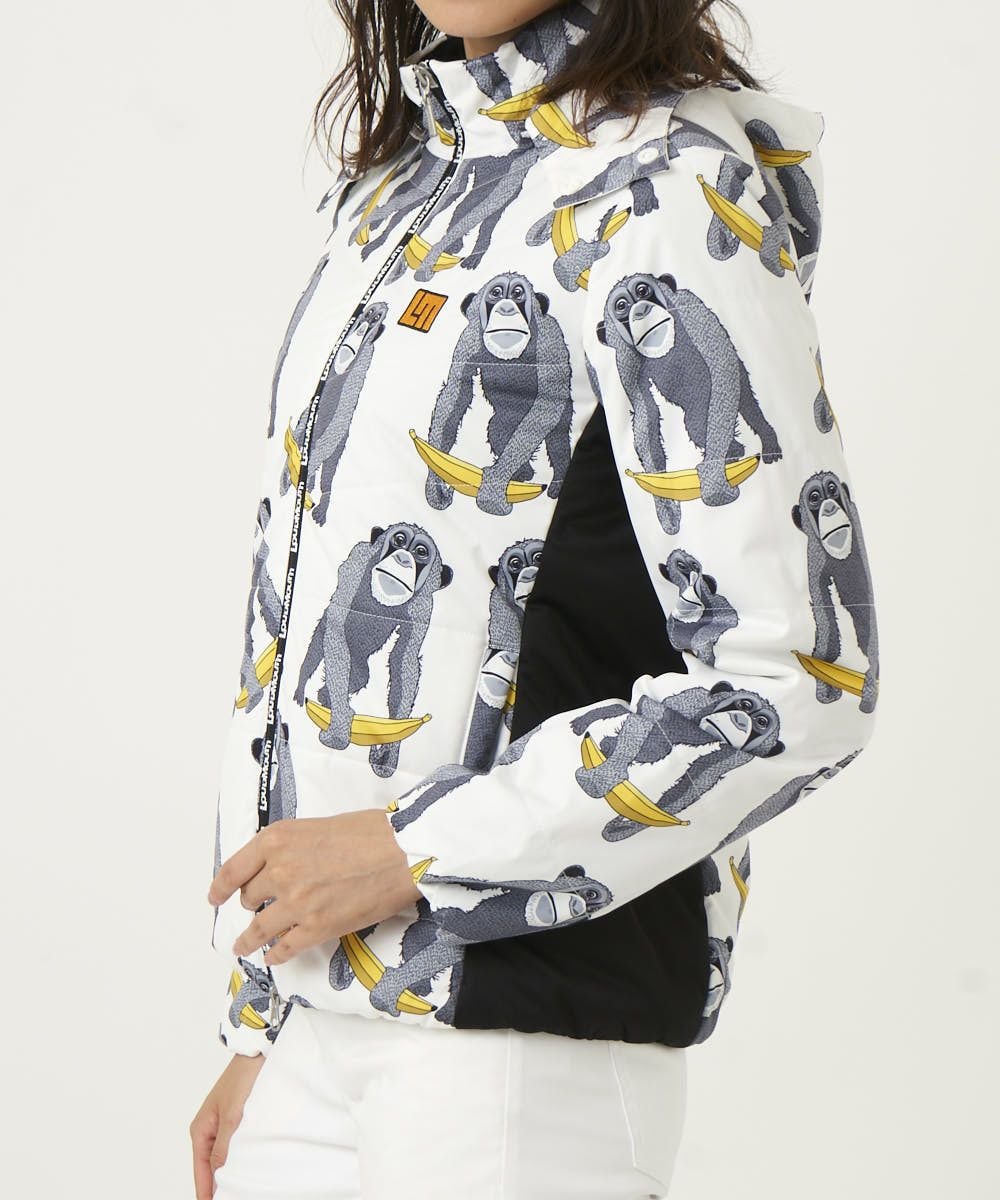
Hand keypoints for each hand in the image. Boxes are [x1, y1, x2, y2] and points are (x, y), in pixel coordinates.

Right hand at [190, 1051, 264, 1198]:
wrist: (260, 1049)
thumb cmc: (243, 1075)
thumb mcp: (233, 1115)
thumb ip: (224, 1147)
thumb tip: (218, 1176)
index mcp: (201, 1128)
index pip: (201, 1171)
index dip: (207, 1193)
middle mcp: (210, 1128)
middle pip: (211, 1167)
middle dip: (219, 1185)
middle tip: (232, 1197)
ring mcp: (224, 1124)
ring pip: (224, 1156)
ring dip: (231, 1171)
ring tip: (240, 1189)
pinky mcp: (239, 1118)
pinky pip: (236, 1145)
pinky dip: (241, 1157)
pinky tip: (249, 1167)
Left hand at [207, 809, 422, 965]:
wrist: (402, 851)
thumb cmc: (369, 832)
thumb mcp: (316, 826)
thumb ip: (291, 847)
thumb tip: (280, 868)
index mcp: (277, 840)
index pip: (233, 870)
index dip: (220, 888)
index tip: (215, 897)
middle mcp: (279, 871)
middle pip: (250, 898)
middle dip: (253, 905)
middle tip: (257, 910)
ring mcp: (296, 902)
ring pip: (259, 929)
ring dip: (249, 940)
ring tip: (244, 946)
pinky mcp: (316, 928)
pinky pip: (285, 948)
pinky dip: (277, 955)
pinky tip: (274, 956)